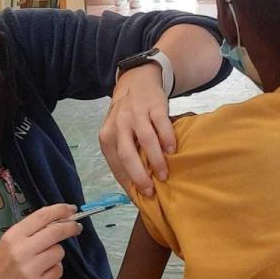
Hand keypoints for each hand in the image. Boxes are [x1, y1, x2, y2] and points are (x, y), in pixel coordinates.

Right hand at [0, 204, 79, 278]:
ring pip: (59, 252)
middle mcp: (21, 251)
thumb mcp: (8, 244)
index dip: (60, 210)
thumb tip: (60, 221)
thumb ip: (30, 233)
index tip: (71, 209)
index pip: (42, 216)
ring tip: (43, 262)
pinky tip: (41, 276)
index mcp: (12, 236)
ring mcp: (30, 270)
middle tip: (76, 228)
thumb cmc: (0, 269)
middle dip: (70, 228)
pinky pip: (58, 271)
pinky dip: (53, 271)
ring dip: (56, 255)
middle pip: (56, 232)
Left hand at [99, 64, 173, 196]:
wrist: (136, 82)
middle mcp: (119, 125)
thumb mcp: (117, 133)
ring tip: (164, 175)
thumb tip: (134, 186)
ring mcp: (137, 115)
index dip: (128, 182)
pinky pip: (162, 125)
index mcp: (107, 135)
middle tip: (151, 191)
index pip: (116, 164)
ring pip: (146, 141)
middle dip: (139, 176)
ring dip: (155, 161)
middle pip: (127, 155)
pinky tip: (172, 151)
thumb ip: (122, 153)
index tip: (140, 196)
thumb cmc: (127, 116)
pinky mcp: (154, 107)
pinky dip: (167, 140)